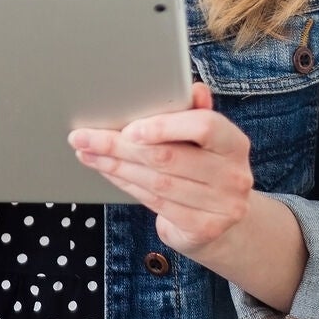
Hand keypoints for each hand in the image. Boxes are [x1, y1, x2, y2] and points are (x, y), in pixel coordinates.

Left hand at [68, 82, 255, 258]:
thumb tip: (195, 89)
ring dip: (114, 165)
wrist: (226, 219)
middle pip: (167, 157)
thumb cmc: (206, 165)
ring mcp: (221, 206)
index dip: (165, 126)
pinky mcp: (203, 228)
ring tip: (87, 152)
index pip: (204, 127)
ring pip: (155, 182)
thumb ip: (195, 113)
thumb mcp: (205, 137)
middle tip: (83, 137)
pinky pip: (154, 203)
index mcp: (234, 143)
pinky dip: (125, 184)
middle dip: (118, 145)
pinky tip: (107, 171)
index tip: (128, 128)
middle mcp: (233, 175)